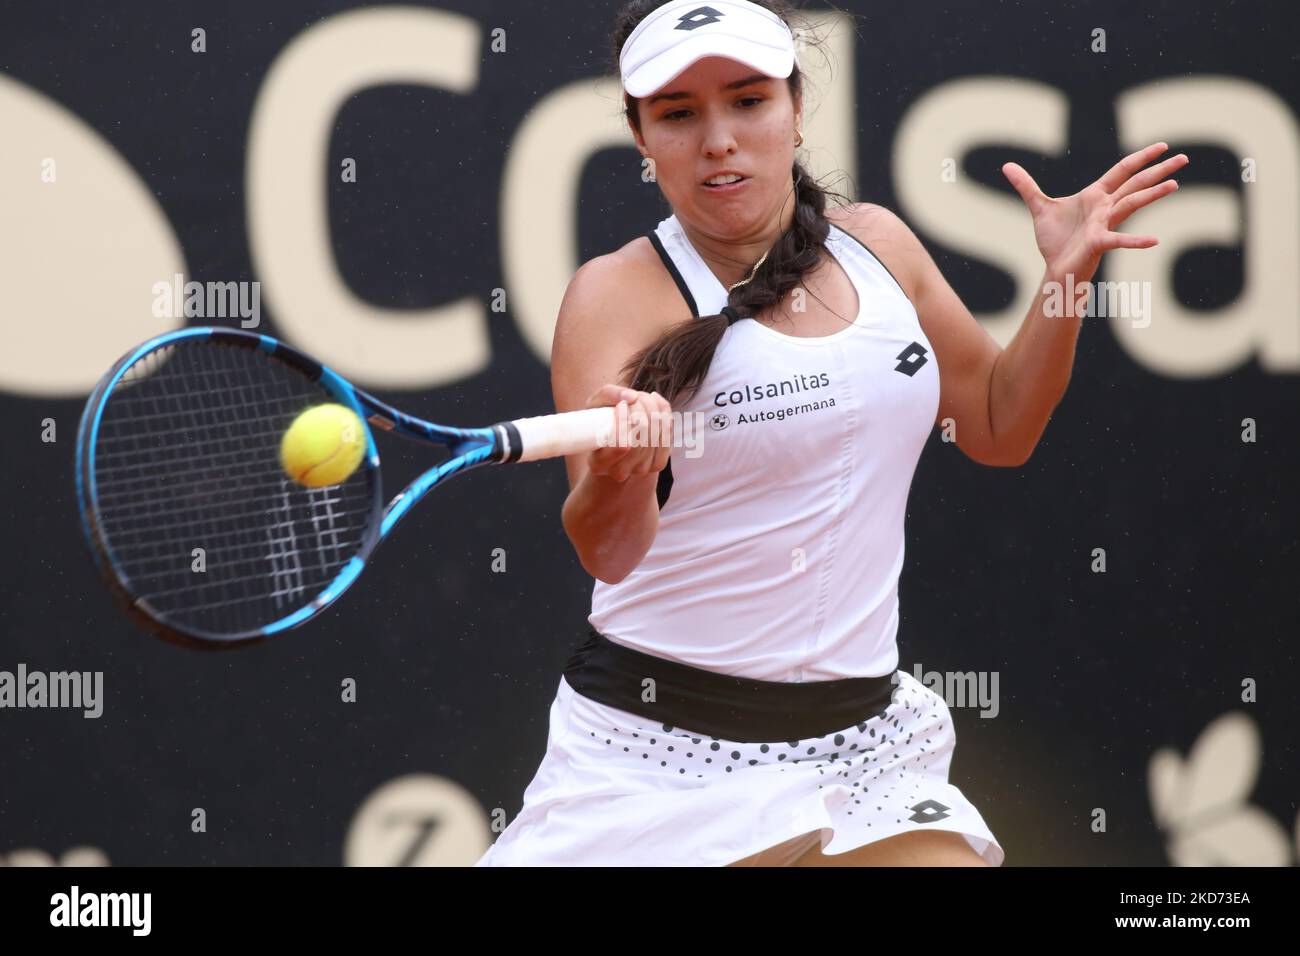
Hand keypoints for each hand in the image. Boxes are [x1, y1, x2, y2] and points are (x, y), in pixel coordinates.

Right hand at [583, 384, 673, 482]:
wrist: (617, 439)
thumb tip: (631, 397)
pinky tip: (655, 404)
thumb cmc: (602, 420)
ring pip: (656, 433)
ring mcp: (640, 470)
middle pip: (641, 436)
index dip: (624, 420)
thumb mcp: (595, 404)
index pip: (619, 445)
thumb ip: (608, 395)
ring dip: (652, 407)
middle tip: (634, 397)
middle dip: (640, 408)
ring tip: (642, 399)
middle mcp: (619, 472)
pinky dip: (664, 413)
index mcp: (597, 463)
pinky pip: (667, 434)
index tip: (620, 405)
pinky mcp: (657, 464)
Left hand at [1002, 142, 1188, 283]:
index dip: (1141, 158)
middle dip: (1158, 170)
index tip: (1162, 146)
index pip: (1122, 171)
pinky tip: (1154, 241)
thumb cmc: (1054, 240)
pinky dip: (1135, 241)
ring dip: (1153, 194)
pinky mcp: (1098, 242)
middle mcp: (1105, 208)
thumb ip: (1025, 185)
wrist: (1055, 269)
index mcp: (1095, 196)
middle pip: (1136, 184)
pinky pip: (1118, 239)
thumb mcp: (1038, 207)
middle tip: (1185, 158)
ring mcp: (1104, 224)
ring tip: (1175, 184)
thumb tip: (1007, 166)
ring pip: (1132, 204)